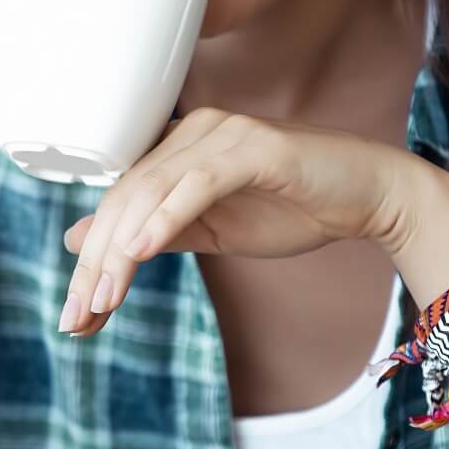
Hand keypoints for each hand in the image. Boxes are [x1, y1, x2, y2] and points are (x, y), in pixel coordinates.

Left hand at [57, 108, 439, 335]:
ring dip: (120, 250)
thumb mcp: (213, 232)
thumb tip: (83, 242)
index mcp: (179, 147)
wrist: (372, 197)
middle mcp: (194, 131)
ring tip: (102, 300)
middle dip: (96, 264)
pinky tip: (139, 254)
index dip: (92, 257)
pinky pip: (198, 184)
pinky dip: (165, 218)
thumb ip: (154, 233)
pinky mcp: (255, 148)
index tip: (76, 314)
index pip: (119, 202)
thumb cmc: (296, 210)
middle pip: (126, 198)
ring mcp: (224, 134)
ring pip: (152, 191)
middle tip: (76, 317)